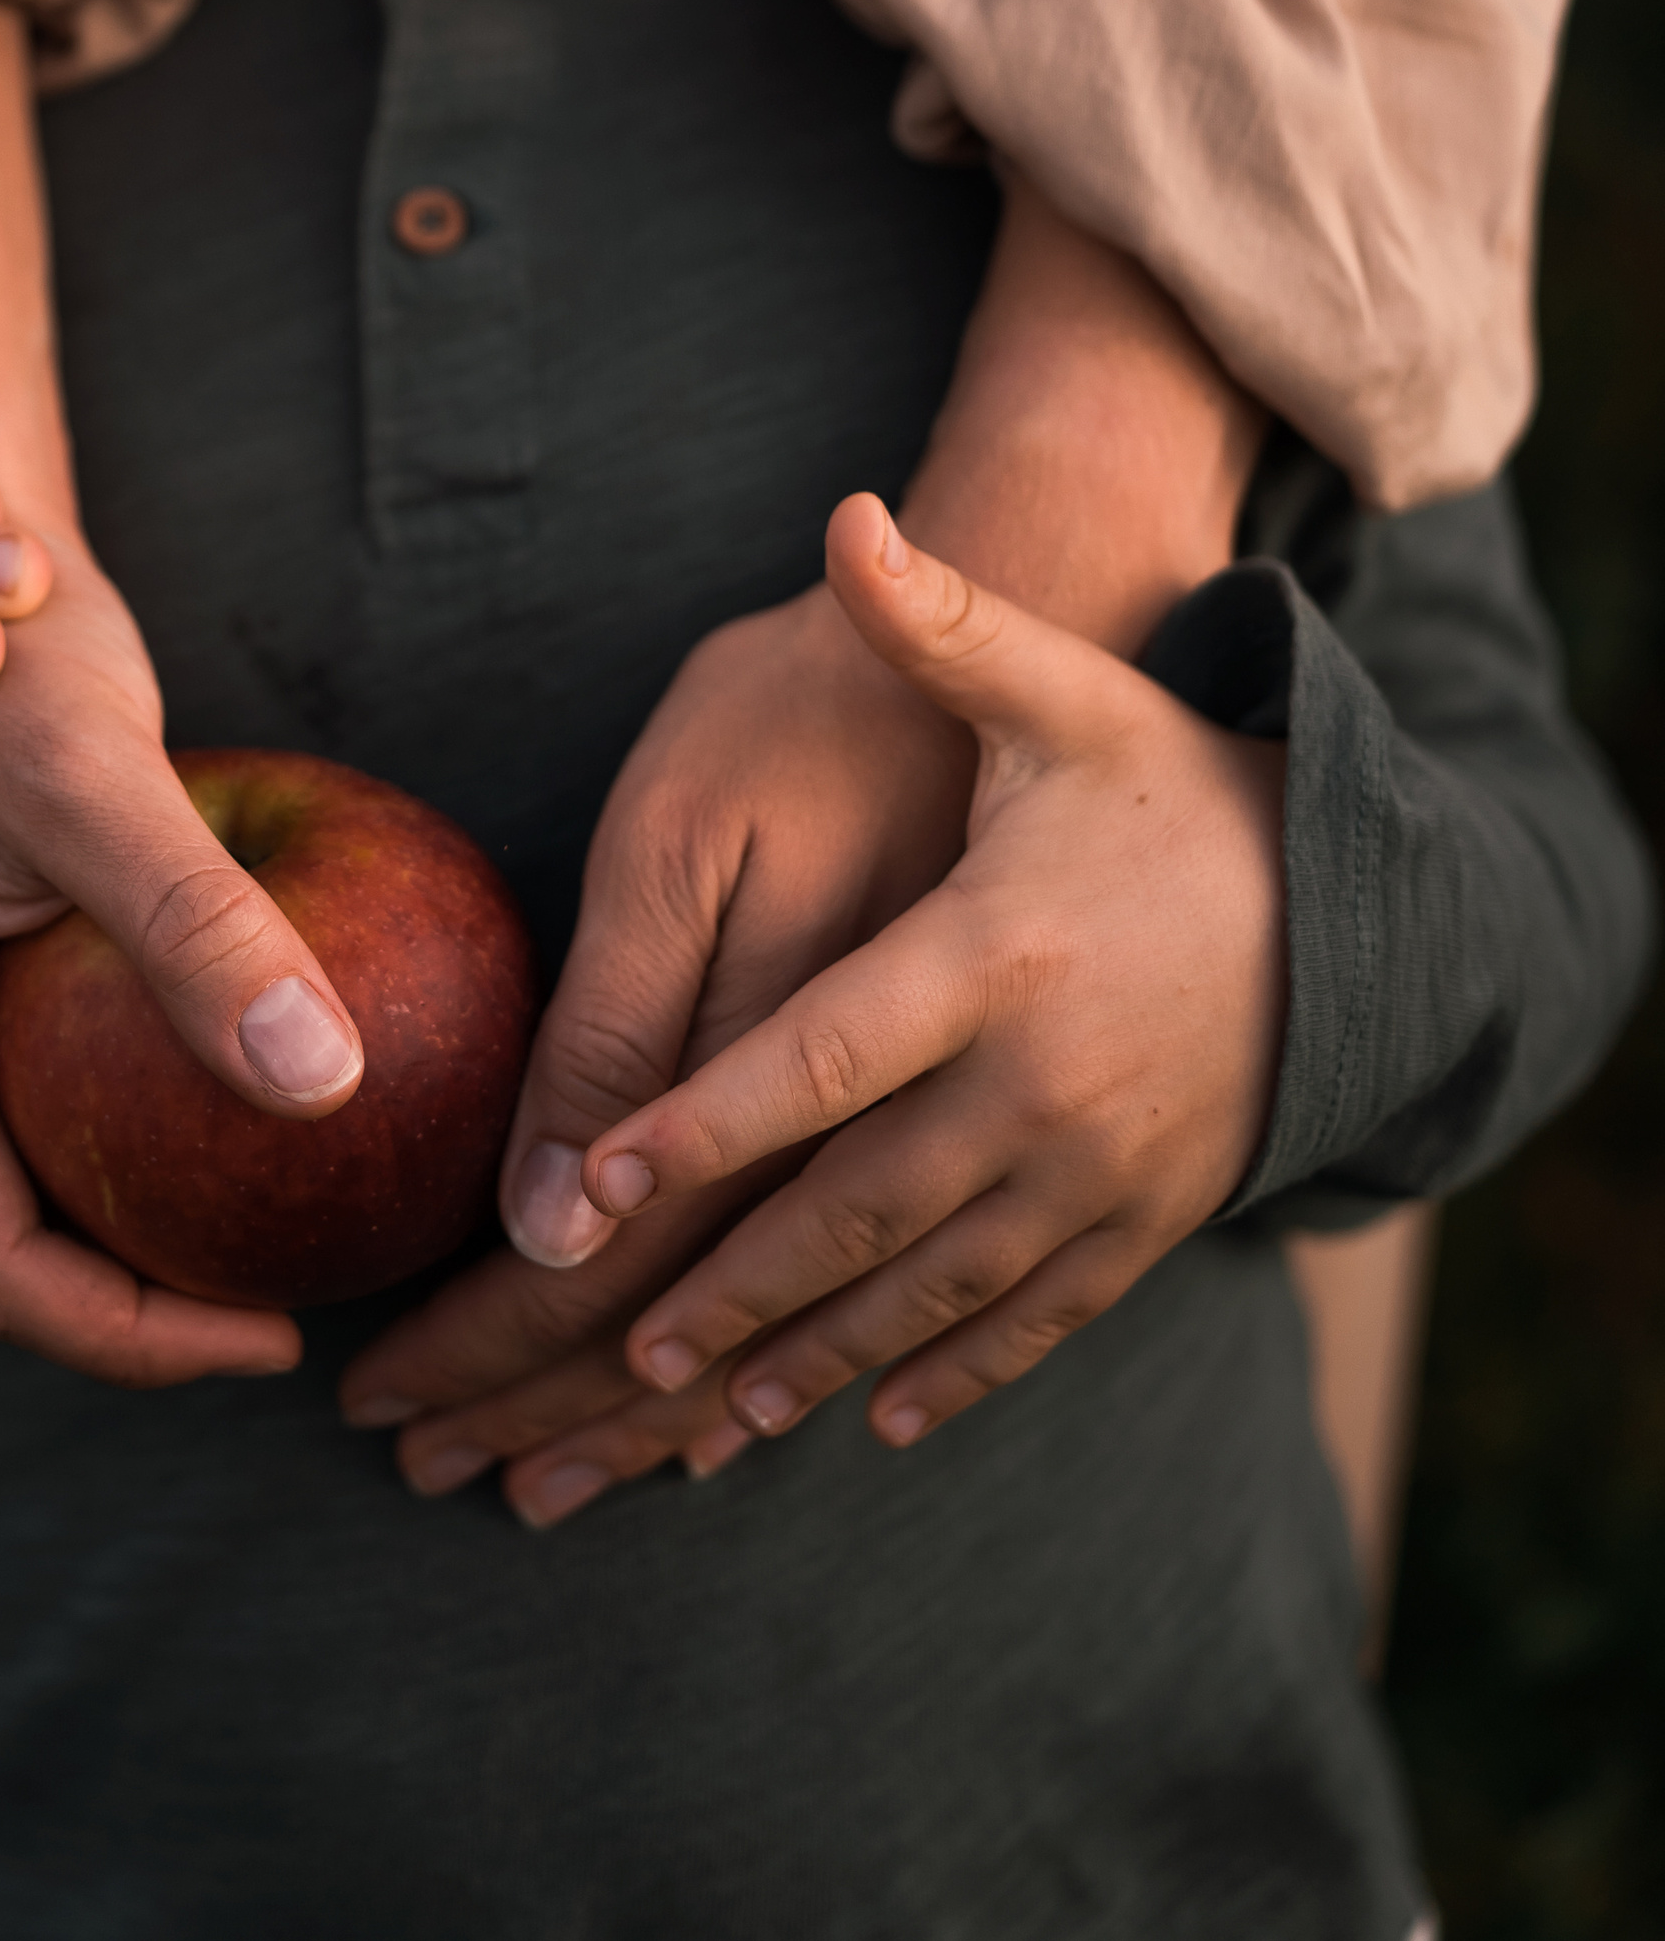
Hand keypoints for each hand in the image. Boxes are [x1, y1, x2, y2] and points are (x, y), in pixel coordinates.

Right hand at [0, 534, 371, 1386]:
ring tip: (301, 1235)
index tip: (273, 1332)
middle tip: (303, 1308)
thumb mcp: (92, 780)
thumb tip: (325, 1087)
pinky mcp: (5, 978)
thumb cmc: (0, 658)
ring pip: (45, 1183)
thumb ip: (196, 924)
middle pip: (10, 1249)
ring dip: (157, 1232)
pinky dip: (171, 1130)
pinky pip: (83, 1095)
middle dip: (147, 1307)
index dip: (125, 1330)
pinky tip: (286, 1110)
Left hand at [583, 492, 1286, 1451]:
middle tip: (614, 1349)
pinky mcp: (1143, 1225)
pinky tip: (864, 1421)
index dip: (704, 1125)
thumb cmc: (1161, 788)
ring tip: (699, 1418)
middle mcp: (1045, 1084)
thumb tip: (846, 520)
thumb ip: (941, 628)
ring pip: (930, 1293)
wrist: (1346, 901)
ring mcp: (1101, 1172)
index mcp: (995, 957)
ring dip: (808, 1363)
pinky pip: (1031, 1327)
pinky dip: (945, 1379)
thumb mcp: (1060, 700)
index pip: (823, 1056)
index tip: (595, 1184)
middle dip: (729, 1289)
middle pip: (859, 1210)